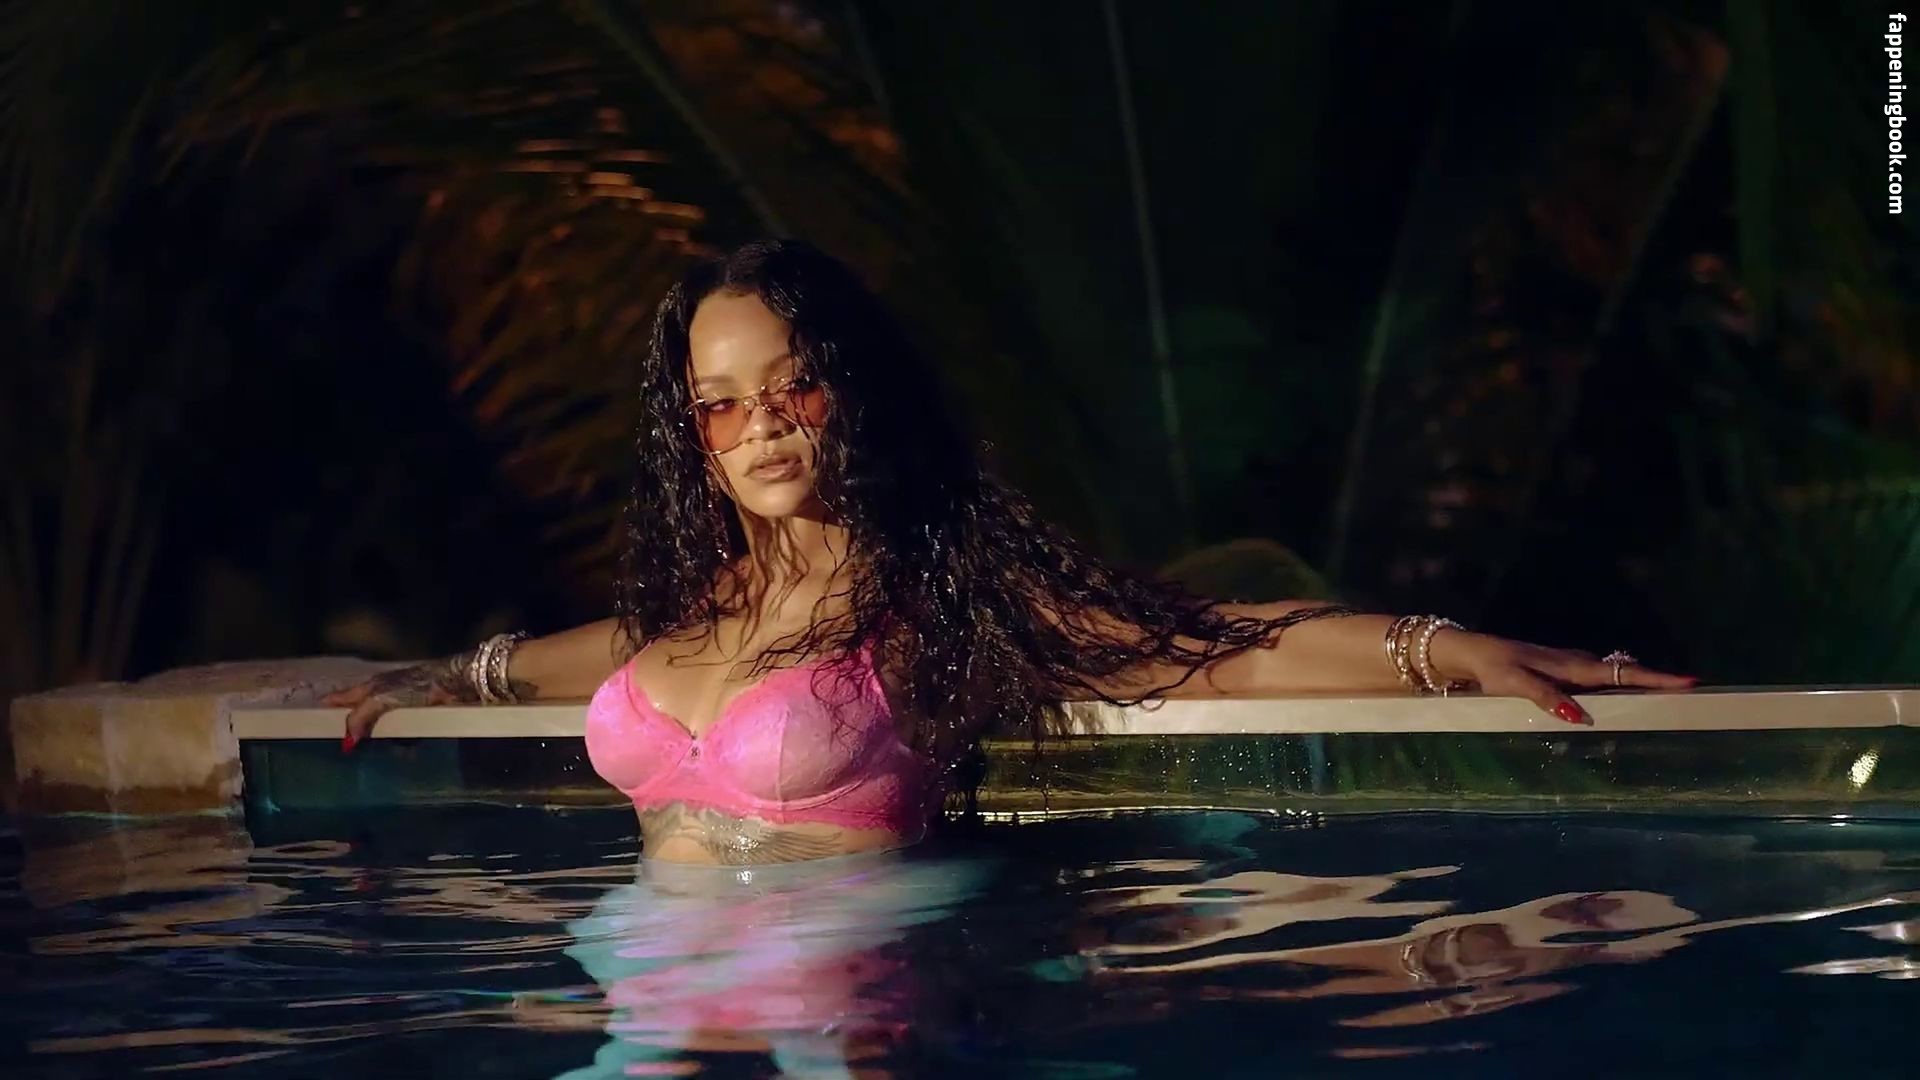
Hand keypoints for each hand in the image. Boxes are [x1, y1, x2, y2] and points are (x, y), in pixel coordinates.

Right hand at [321, 652, 477, 751]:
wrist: (453, 683)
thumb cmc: (417, 686)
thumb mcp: (382, 699)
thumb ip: (362, 716)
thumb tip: (346, 740)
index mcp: (372, 687)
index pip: (345, 697)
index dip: (332, 706)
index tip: (315, 717)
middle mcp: (385, 695)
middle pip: (364, 716)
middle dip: (356, 731)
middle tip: (346, 749)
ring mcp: (403, 707)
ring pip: (385, 728)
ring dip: (382, 741)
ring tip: (372, 758)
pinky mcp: (420, 717)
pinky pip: (406, 735)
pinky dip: (404, 745)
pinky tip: (404, 754)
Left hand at [1426, 630, 1694, 724]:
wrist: (1473, 653)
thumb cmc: (1494, 668)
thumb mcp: (1516, 684)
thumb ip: (1547, 698)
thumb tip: (1579, 715)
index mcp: (1573, 666)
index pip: (1624, 673)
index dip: (1657, 679)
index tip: (1690, 682)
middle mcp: (1579, 665)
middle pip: (1627, 675)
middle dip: (1659, 682)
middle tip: (1692, 694)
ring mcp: (1572, 668)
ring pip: (1614, 677)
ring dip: (1641, 686)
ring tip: (1670, 701)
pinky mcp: (1563, 673)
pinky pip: (1599, 682)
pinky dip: (1619, 688)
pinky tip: (1626, 701)